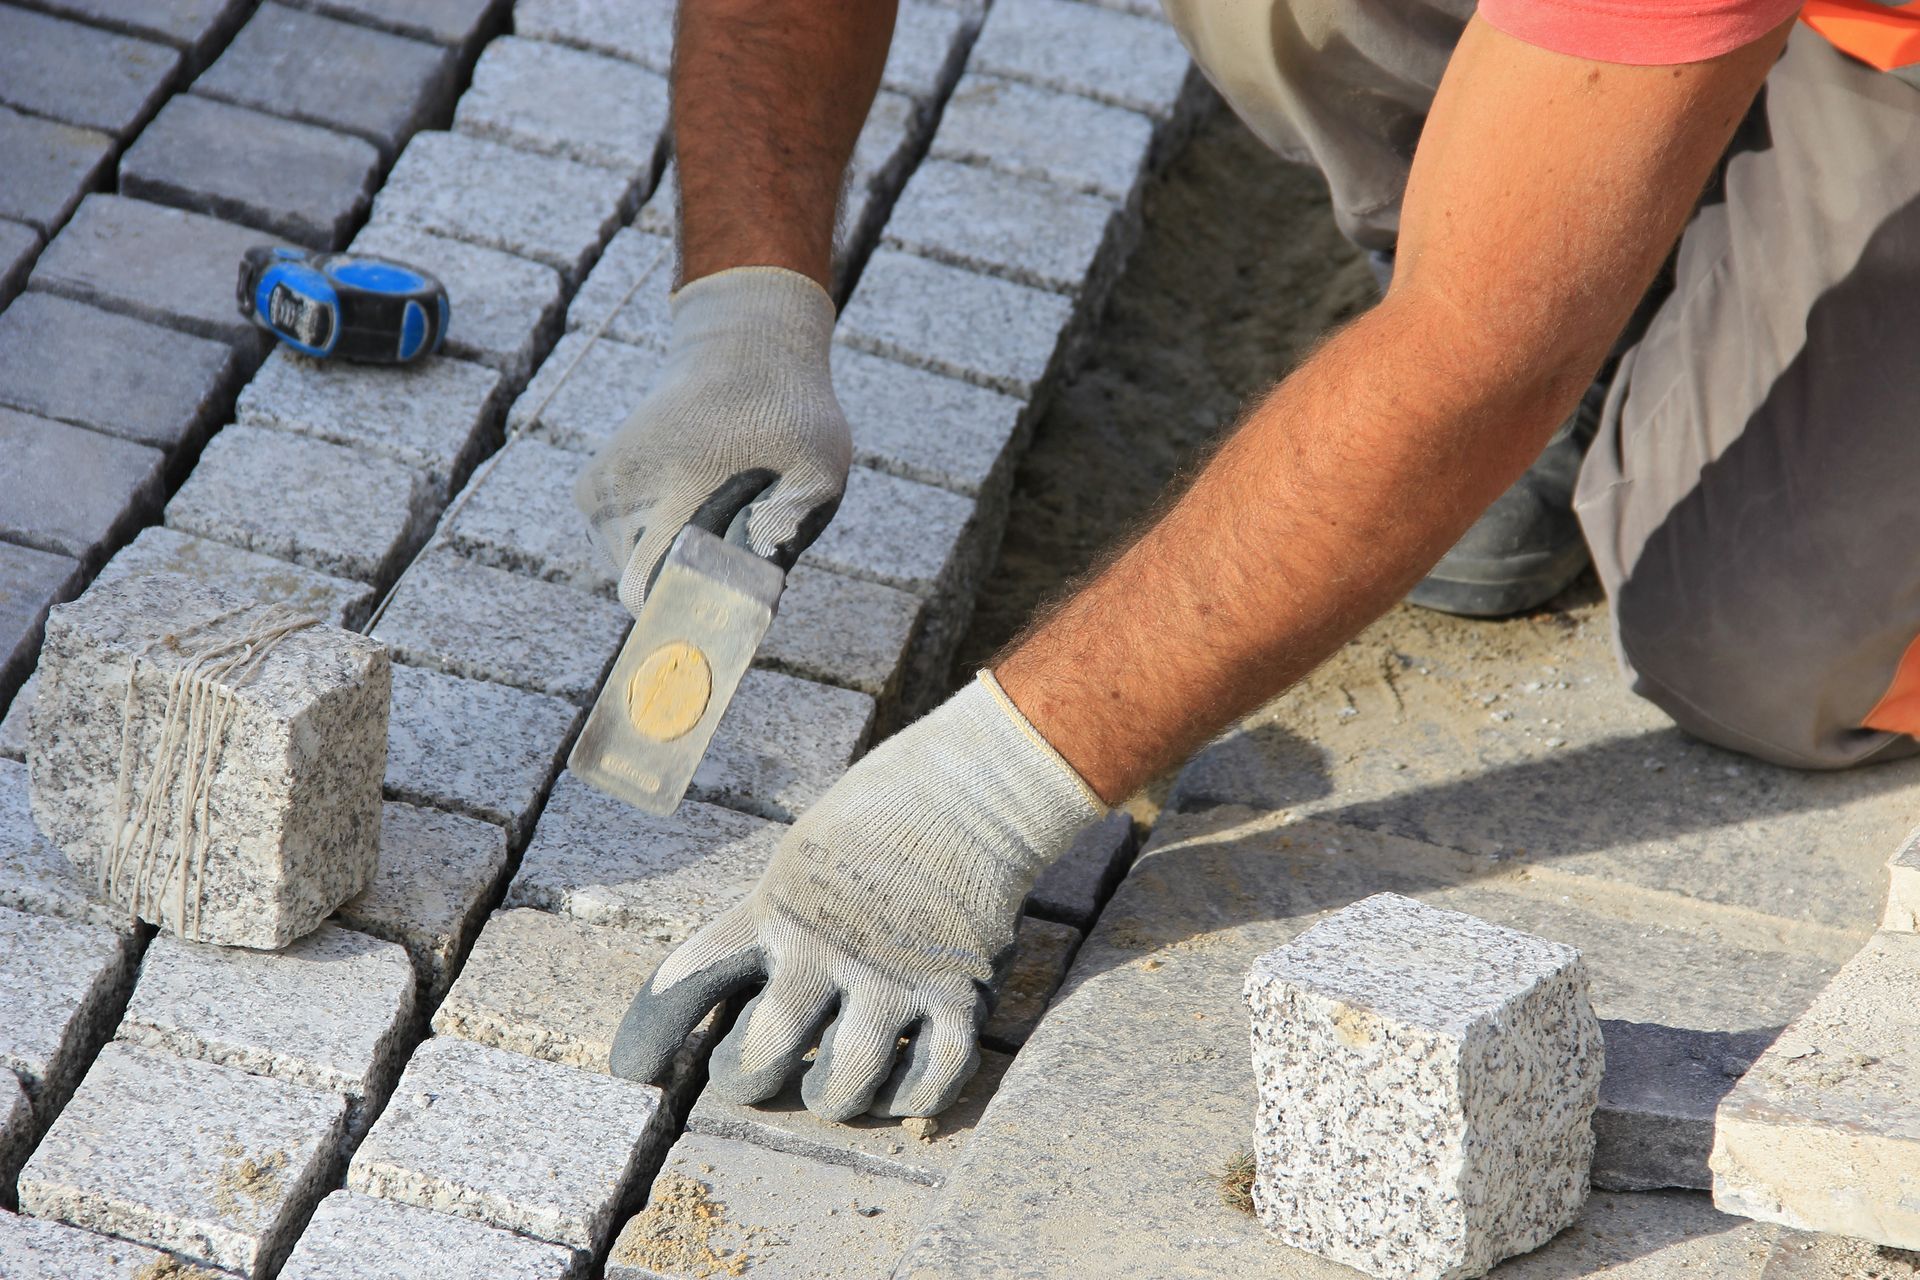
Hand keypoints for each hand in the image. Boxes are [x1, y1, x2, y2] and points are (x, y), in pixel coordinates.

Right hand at [574, 266, 850, 615]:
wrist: (743, 346)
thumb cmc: (788, 412)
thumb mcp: (819, 467)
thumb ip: (791, 526)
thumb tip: (752, 582)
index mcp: (669, 487)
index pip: (654, 597)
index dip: (690, 620)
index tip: (721, 622)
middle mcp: (618, 494)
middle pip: (646, 593)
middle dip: (692, 586)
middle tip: (738, 548)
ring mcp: (598, 494)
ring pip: (633, 575)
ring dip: (676, 563)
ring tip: (718, 511)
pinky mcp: (590, 492)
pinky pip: (622, 551)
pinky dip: (658, 544)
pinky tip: (691, 504)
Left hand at [608, 673, 1104, 1119]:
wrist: (976, 785)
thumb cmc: (882, 812)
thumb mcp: (801, 855)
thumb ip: (774, 920)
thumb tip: (745, 991)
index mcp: (775, 909)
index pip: (685, 984)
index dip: (648, 1038)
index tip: (635, 1067)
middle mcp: (825, 951)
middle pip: (757, 1063)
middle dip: (743, 1081)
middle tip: (750, 1072)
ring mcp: (894, 978)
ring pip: (842, 1088)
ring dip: (828, 1098)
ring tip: (828, 1086)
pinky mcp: (960, 995)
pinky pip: (930, 1083)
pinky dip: (910, 1099)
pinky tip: (898, 1088)